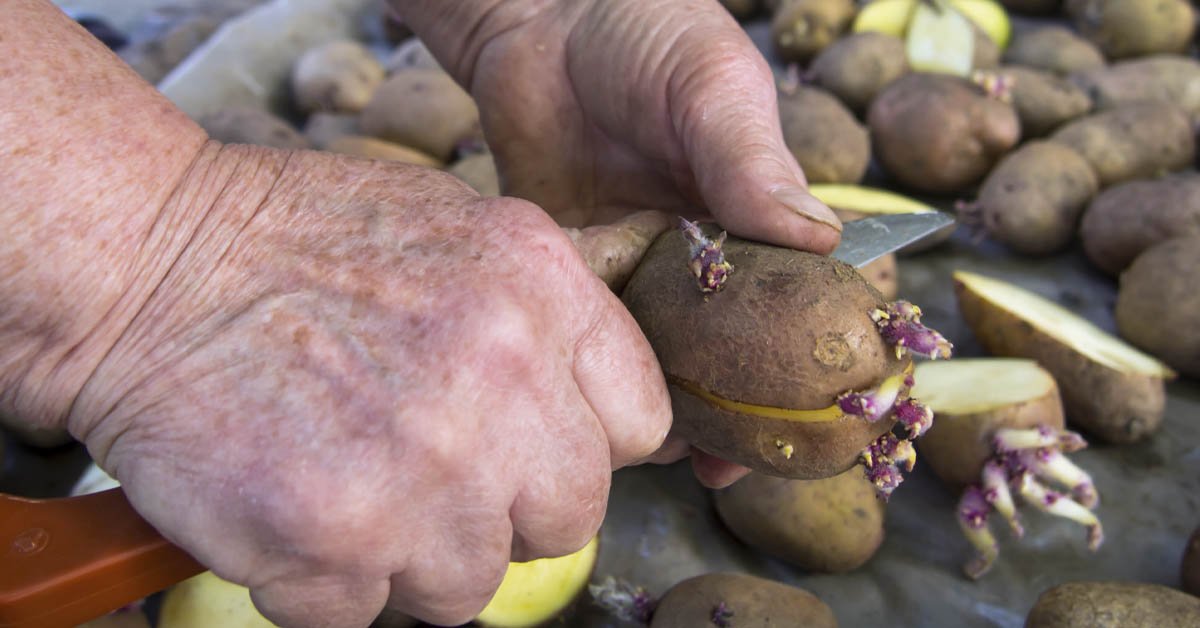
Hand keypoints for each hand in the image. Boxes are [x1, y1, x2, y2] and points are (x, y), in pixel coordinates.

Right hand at [68, 145, 671, 625]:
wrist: (148, 265)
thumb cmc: (296, 243)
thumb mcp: (458, 230)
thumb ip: (544, 319)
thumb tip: (599, 408)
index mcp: (542, 291)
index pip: (638, 426)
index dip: (581, 446)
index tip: (531, 446)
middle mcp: (502, 381)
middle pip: (568, 518)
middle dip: (502, 509)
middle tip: (427, 468)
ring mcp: (423, 470)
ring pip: (468, 584)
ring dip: (410, 554)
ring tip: (348, 479)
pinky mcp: (334, 541)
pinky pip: (364, 613)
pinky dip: (325, 580)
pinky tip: (294, 505)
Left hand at [397, 0, 844, 485]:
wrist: (540, 18)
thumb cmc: (646, 34)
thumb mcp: (713, 85)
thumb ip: (753, 160)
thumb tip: (817, 242)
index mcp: (759, 210)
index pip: (809, 292)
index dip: (825, 353)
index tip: (832, 410)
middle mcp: (706, 249)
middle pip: (739, 344)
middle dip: (748, 408)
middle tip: (743, 462)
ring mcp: (642, 264)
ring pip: (669, 353)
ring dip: (676, 404)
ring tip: (682, 457)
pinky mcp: (580, 268)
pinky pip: (597, 332)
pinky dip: (606, 372)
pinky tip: (609, 412)